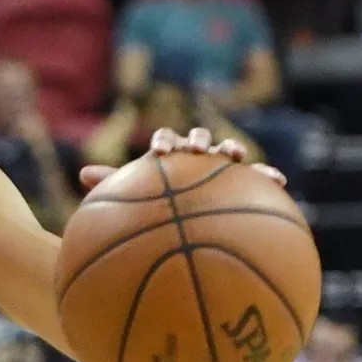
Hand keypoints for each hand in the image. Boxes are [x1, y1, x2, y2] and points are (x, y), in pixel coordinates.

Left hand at [78, 126, 285, 193]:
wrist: (182, 222)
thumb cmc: (154, 205)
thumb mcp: (134, 198)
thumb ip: (114, 184)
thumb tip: (83, 173)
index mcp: (169, 153)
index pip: (165, 139)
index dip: (163, 142)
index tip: (159, 153)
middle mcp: (195, 155)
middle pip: (198, 138)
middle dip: (198, 141)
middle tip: (195, 150)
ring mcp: (219, 167)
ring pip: (227, 152)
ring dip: (231, 149)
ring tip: (235, 156)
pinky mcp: (241, 183)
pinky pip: (256, 177)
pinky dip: (266, 176)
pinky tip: (278, 182)